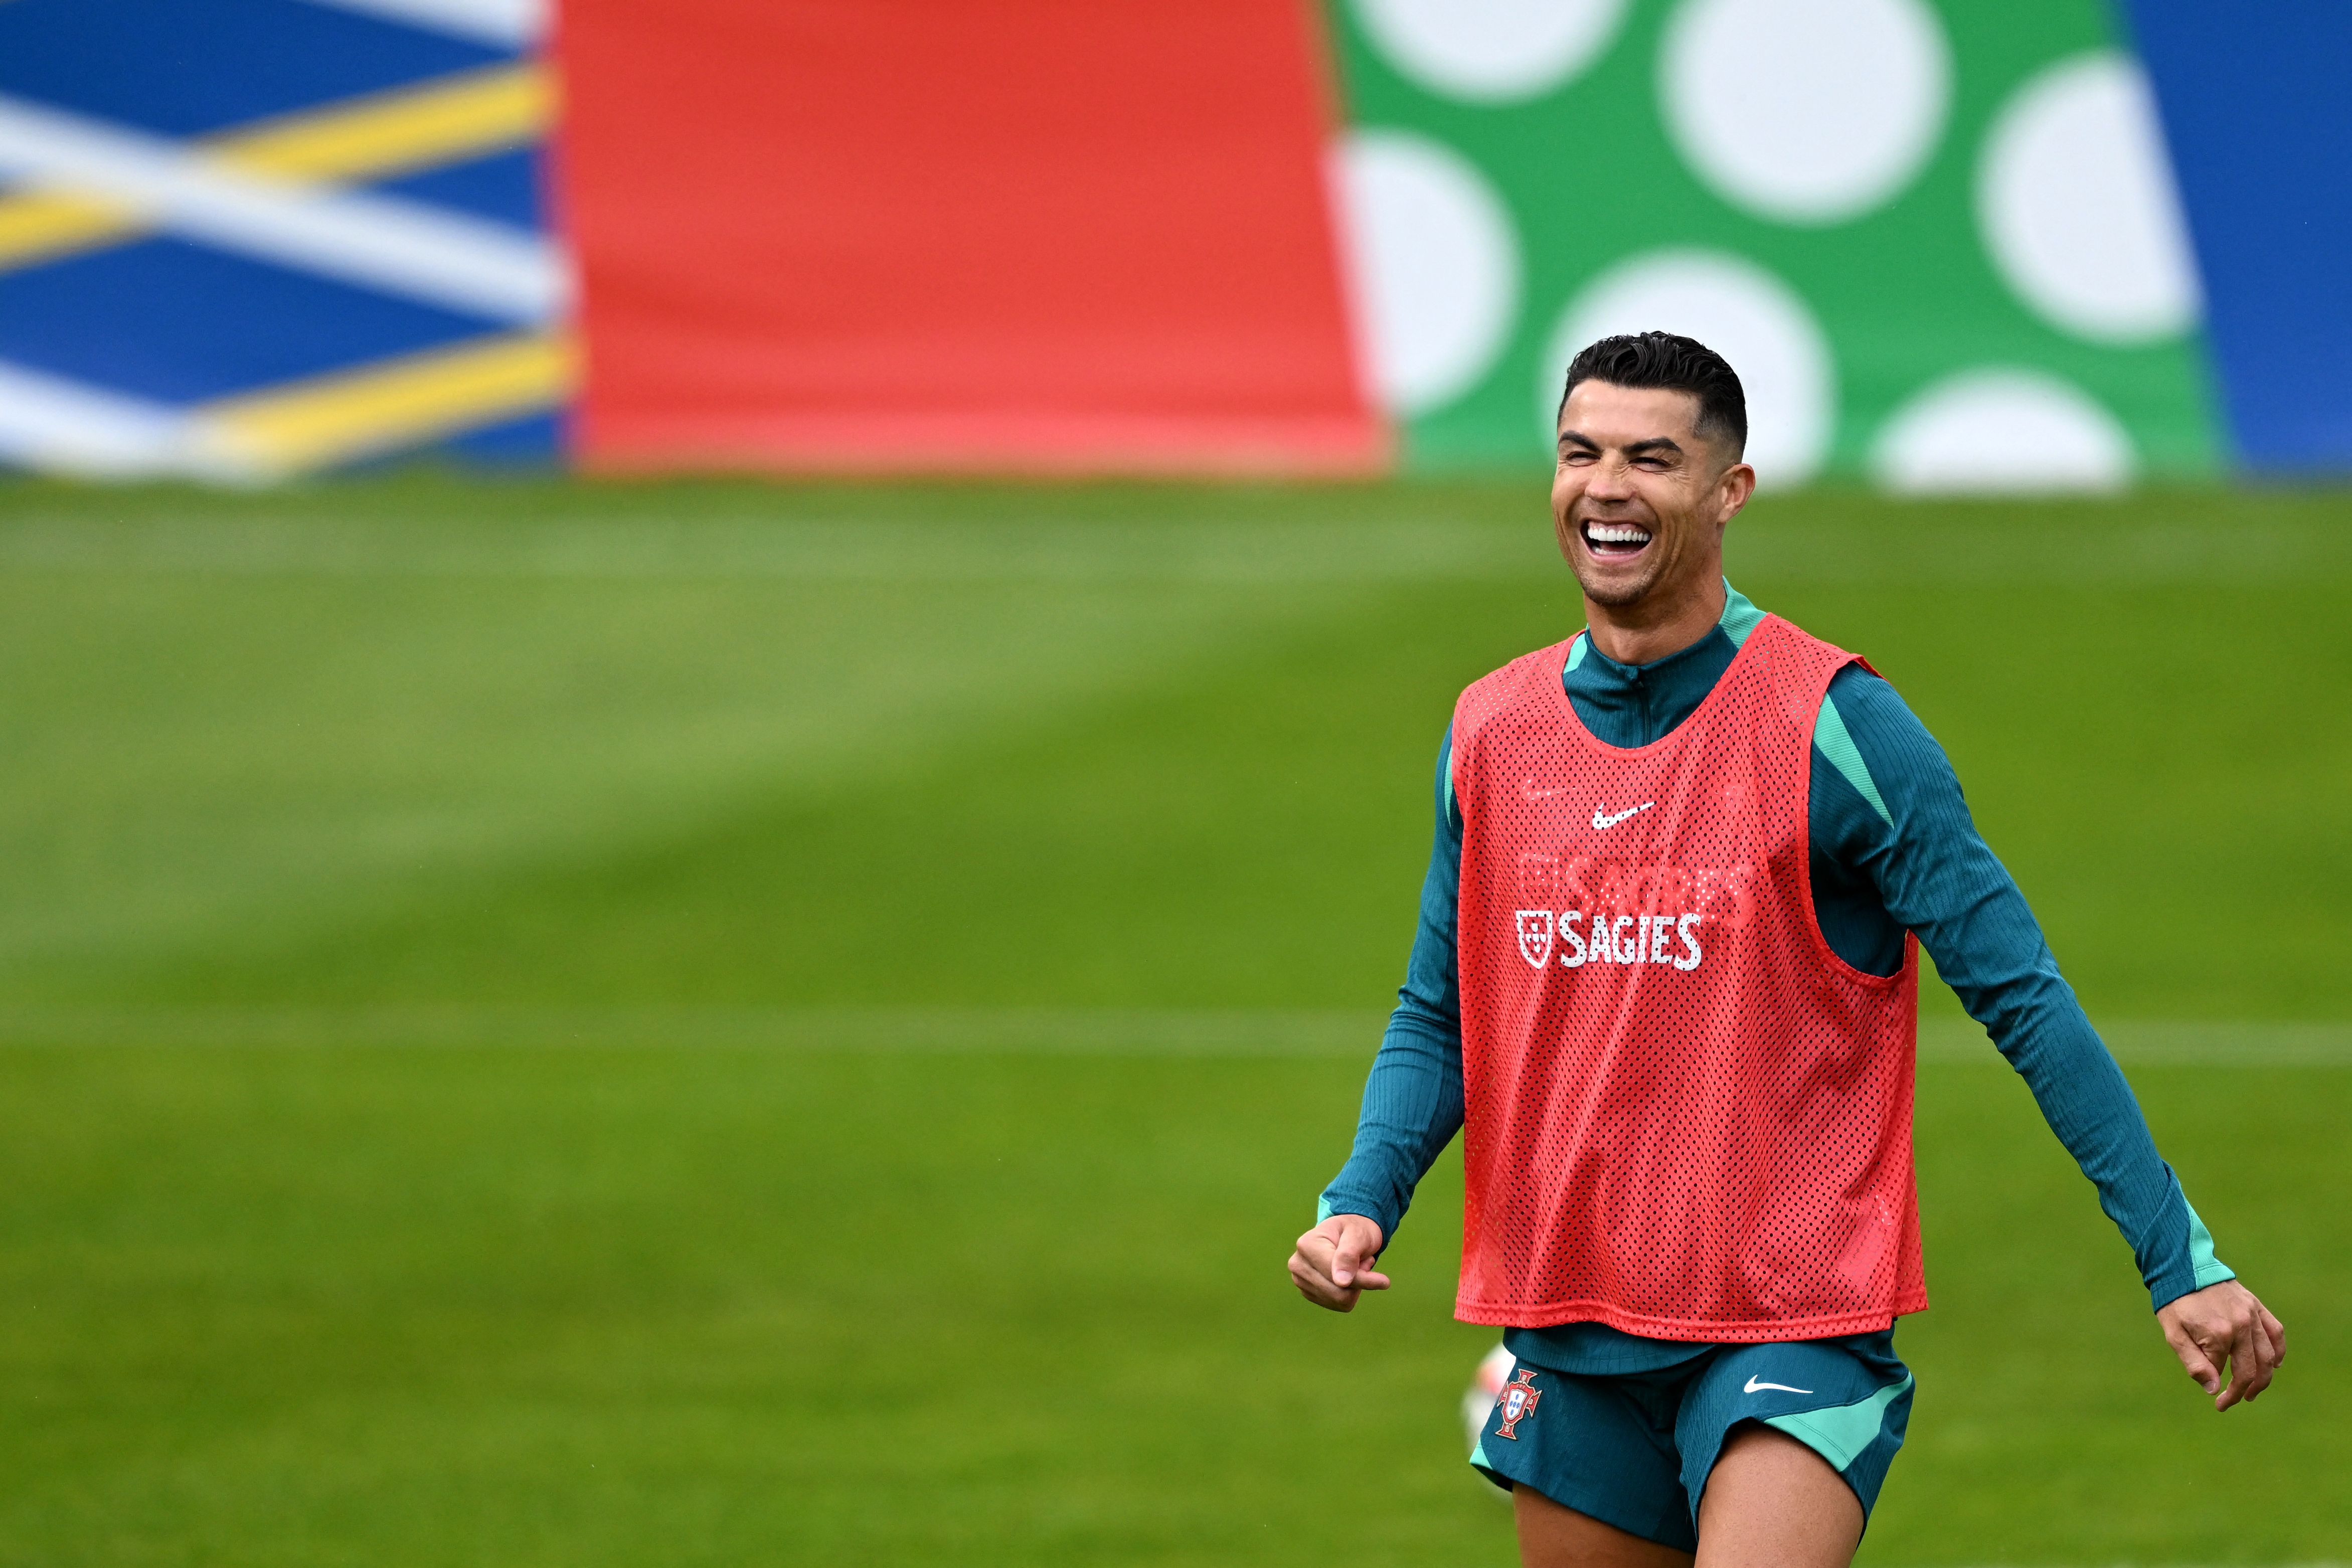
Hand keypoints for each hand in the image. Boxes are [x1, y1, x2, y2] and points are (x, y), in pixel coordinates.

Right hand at [1288, 1214, 1389, 1311]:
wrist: (1348, 1233)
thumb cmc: (1355, 1230)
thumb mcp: (1357, 1234)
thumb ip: (1349, 1255)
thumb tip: (1341, 1282)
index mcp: (1306, 1245)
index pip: (1337, 1275)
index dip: (1363, 1279)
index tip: (1385, 1281)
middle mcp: (1298, 1264)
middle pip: (1337, 1293)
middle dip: (1358, 1281)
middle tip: (1364, 1262)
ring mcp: (1300, 1280)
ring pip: (1338, 1301)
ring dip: (1355, 1287)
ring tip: (1355, 1266)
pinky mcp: (1308, 1292)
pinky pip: (1337, 1305)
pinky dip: (1349, 1293)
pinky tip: (1347, 1276)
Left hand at [2158, 1280, 2284, 1409]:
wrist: (2181, 1267)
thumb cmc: (2174, 1302)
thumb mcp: (2174, 1334)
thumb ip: (2194, 1363)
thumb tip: (2213, 1390)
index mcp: (2218, 1334)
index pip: (2225, 1372)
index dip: (2222, 1390)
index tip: (2217, 1402)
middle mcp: (2241, 1326)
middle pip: (2252, 1369)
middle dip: (2244, 1390)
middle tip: (2235, 1401)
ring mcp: (2252, 1315)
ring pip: (2269, 1355)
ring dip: (2265, 1377)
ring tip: (2253, 1391)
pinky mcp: (2256, 1305)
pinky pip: (2276, 1332)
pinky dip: (2279, 1351)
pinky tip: (2275, 1365)